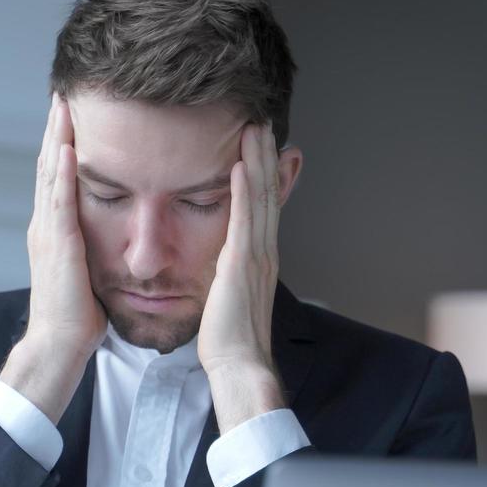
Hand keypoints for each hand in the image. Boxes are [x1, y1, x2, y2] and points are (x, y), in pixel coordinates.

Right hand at [0, 95, 106, 421]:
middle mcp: (46, 226)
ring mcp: (48, 234)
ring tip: (62, 107)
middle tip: (62, 96)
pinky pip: (59, 203)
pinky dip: (63, 174)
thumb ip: (93, 248)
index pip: (59, 178)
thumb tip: (111, 235)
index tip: (72, 115)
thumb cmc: (78, 318)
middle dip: (56, 131)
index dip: (63, 145)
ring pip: (51, 176)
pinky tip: (69, 149)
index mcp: (56, 231)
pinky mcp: (59, 247)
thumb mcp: (88, 272)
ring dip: (57, 139)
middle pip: (50, 167)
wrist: (59, 347)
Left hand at [200, 123, 287, 431]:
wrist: (239, 365)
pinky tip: (240, 164)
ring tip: (254, 127)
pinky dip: (244, 189)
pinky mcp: (242, 264)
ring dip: (258, 160)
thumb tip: (218, 261)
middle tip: (263, 120)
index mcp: (259, 257)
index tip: (259, 142)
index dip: (263, 170)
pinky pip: (244, 219)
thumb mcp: (227, 295)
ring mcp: (256, 256)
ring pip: (261, 198)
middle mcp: (264, 251)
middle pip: (268, 192)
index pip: (264, 204)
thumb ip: (226, 272)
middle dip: (266, 154)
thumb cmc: (229, 339)